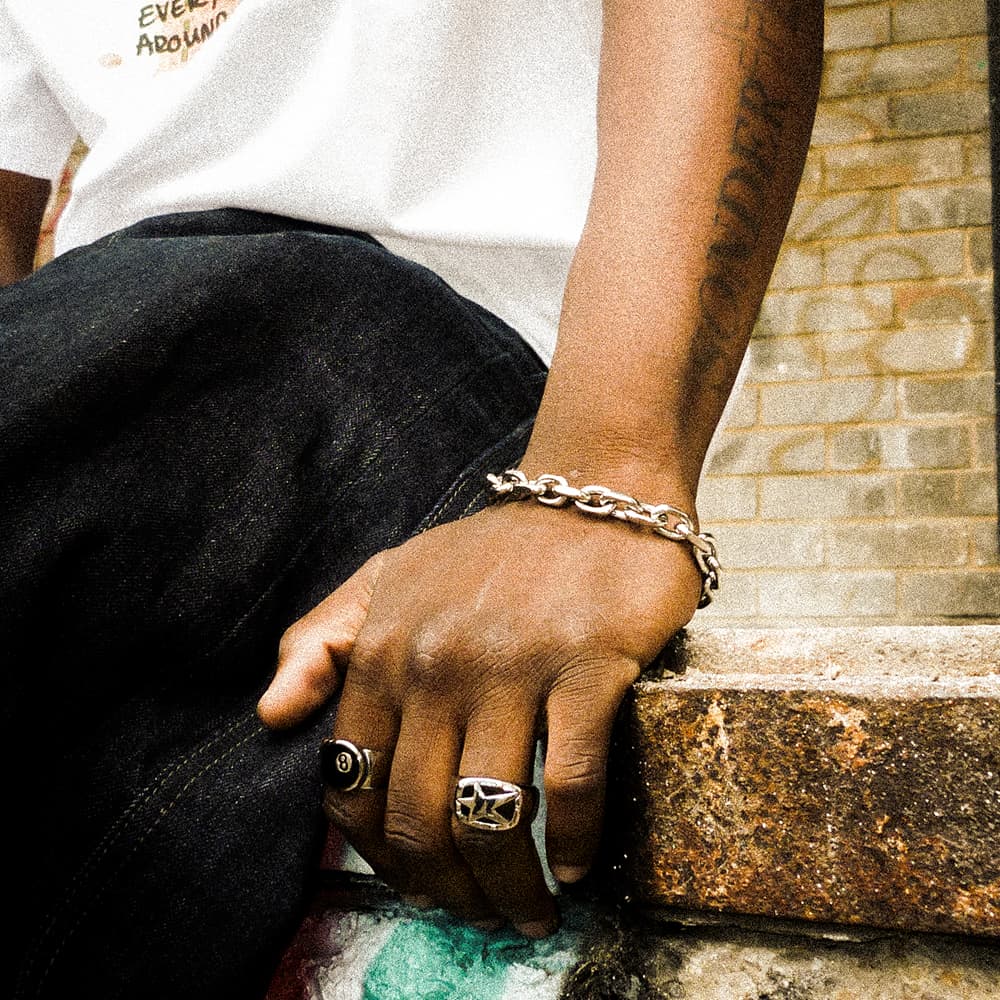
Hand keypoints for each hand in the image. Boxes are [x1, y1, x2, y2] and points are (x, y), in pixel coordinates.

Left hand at [258, 499, 700, 935]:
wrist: (595, 493)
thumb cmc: (495, 550)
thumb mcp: (391, 575)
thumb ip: (321, 636)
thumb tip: (270, 714)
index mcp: (382, 648)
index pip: (353, 783)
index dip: (378, 853)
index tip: (415, 880)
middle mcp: (435, 662)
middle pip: (418, 817)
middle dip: (444, 889)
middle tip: (478, 914)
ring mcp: (510, 666)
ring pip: (489, 816)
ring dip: (508, 886)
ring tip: (530, 907)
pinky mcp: (586, 667)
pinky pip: (570, 782)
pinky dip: (573, 840)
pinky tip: (575, 862)